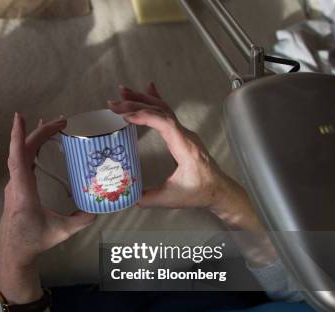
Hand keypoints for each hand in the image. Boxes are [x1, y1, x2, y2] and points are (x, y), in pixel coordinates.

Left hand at [0, 113, 95, 301]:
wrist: (13, 251)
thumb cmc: (33, 241)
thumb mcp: (60, 232)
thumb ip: (80, 221)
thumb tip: (100, 209)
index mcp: (23, 193)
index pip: (18, 160)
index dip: (19, 138)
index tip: (20, 118)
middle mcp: (16, 185)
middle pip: (23, 151)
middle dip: (40, 133)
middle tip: (61, 121)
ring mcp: (14, 184)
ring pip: (21, 154)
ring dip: (35, 137)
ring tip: (52, 124)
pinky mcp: (17, 186)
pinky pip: (21, 160)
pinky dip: (30, 147)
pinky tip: (40, 140)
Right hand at [108, 83, 276, 265]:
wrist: (219, 190)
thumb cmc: (200, 192)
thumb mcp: (171, 198)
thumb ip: (148, 198)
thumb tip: (128, 196)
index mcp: (185, 147)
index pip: (166, 124)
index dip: (146, 116)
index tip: (127, 116)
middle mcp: (185, 135)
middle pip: (161, 111)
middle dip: (137, 104)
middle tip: (115, 103)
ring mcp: (184, 133)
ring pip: (164, 108)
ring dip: (143, 98)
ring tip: (124, 91)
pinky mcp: (181, 135)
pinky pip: (168, 112)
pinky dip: (155, 100)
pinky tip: (147, 90)